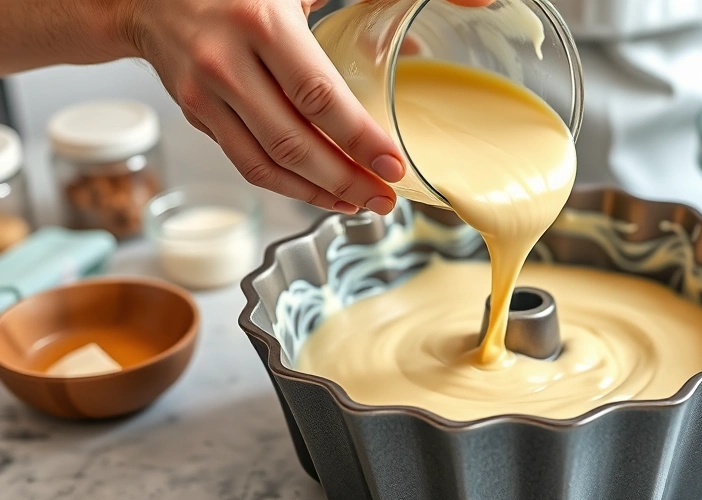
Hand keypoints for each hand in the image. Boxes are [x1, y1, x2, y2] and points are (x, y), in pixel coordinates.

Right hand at [126, 0, 411, 214]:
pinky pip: (247, 163)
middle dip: (346, 180)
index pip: (319, 97)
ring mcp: (205, 95)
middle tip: (385, 198)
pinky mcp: (195, 115)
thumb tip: (431, 36)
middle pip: (294, 143)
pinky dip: (288, 185)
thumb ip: (361, 4)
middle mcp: (227, 63)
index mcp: (262, 24)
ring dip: (319, 193)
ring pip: (267, 164)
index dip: (359, 139)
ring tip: (360, 203)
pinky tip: (321, 191)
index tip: (392, 165)